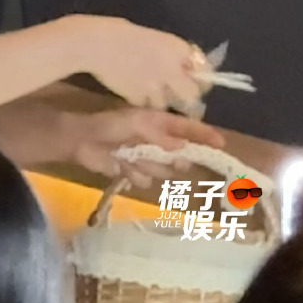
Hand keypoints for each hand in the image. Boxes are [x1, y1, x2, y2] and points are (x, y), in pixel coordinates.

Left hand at [71, 105, 225, 188]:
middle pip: (179, 155)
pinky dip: (135, 174)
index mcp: (159, 122)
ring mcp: (146, 157)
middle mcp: (156, 140)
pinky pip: (145, 180)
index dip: (204, 135)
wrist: (80, 142)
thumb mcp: (135, 125)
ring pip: (163, 170)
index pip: (188, 128)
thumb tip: (183, 147)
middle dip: (173, 159)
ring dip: (149, 166)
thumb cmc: (109, 126)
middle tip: (158, 155)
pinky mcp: (134, 171)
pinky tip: (121, 166)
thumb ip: (160, 136)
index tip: (221, 144)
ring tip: (130, 156)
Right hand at [77, 16, 205, 112]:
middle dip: (188, 97)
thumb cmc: (122, 33)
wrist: (97, 44)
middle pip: (192, 95)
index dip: (201, 78)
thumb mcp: (156, 39)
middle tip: (180, 97)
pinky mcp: (139, 99)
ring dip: (162, 100)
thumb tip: (187, 66)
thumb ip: (173, 55)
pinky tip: (133, 92)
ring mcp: (156, 88)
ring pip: (168, 103)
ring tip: (150, 92)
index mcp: (178, 49)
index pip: (204, 69)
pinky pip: (146, 105)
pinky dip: (142, 102)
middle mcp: (173, 70)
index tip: (197, 81)